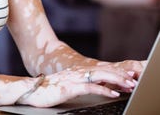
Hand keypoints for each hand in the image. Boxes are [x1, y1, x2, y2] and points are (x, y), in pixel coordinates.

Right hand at [18, 60, 144, 107]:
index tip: (126, 76)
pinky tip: (112, 92)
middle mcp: (76, 72)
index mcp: (75, 72)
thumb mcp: (64, 86)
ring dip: (115, 80)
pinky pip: (90, 87)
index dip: (113, 72)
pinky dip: (103, 89)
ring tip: (128, 84)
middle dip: (118, 75)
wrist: (30, 90)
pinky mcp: (70, 87)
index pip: (98, 70)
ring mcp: (73, 79)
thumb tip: (87, 86)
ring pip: (99, 76)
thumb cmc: (46, 90)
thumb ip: (76, 84)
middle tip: (132, 79)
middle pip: (101, 71)